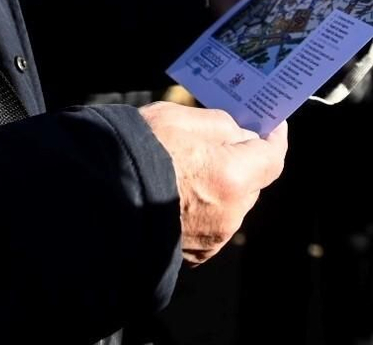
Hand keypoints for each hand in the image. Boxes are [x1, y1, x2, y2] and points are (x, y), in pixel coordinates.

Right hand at [138, 101, 287, 265]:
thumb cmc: (136, 152)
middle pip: (250, 183)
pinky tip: (175, 195)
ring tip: (187, 170)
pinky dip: (200, 210)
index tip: (272, 126)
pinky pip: (208, 226)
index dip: (275, 139)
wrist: (97, 197)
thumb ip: (220, 126)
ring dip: (218, 187)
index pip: (272, 158)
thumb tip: (238, 134)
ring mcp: (210, 239)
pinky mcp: (192, 254)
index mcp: (232, 178)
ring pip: (228, 205)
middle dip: (241, 162)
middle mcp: (228, 214)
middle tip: (220, 143)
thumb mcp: (181, 119)